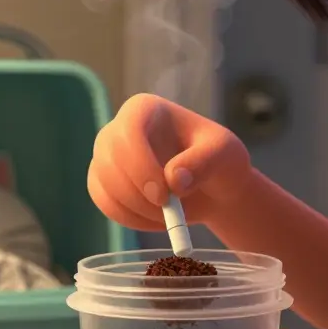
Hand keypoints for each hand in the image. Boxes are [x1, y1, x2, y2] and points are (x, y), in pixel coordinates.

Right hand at [88, 93, 252, 228]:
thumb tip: (173, 179)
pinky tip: (158, 219)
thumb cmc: (218, 161)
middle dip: (136, 194)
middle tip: (167, 213)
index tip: (163, 195)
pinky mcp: (104, 182)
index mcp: (145, 109)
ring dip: (136, 210)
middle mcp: (118, 129)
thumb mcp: (224, 155)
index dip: (140, 164)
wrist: (213, 187)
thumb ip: (202, 162)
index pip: (128, 130)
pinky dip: (131, 219)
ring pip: (103, 185)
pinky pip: (106, 204)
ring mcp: (106, 156)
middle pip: (108, 160)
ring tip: (172, 214)